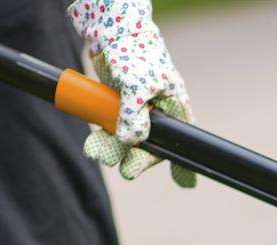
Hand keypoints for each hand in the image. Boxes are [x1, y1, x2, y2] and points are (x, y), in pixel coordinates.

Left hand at [67, 0, 195, 186]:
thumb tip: (131, 142)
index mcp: (174, 106)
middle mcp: (158, 112)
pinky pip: (110, 130)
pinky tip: (94, 146)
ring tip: (97, 153)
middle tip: (126, 170)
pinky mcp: (117, 107)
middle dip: (136, 158)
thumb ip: (135, 117)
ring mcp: (137, 110)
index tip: (182, 182)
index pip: (179, 141)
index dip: (180, 162)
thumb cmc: (133, 52)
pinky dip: (102, 139)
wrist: (110, 30)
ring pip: (127, 141)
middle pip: (151, 146)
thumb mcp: (136, 86)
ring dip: (112, 150)